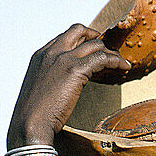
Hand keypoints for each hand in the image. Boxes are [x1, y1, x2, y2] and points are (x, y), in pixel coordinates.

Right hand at [7, 24, 131, 148]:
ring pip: (94, 44)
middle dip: (96, 39)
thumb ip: (52, 81)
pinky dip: (116, 60)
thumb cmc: (35, 115)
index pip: (65, 38)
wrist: (30, 123)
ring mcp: (63, 58)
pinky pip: (102, 58)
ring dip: (110, 51)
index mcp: (41, 55)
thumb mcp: (41, 91)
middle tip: (109, 52)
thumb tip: (64, 88)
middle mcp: (51, 51)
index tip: (93, 52)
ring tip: (121, 62)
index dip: (82, 42)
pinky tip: (124, 67)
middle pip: (79, 31)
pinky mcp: (75, 69)